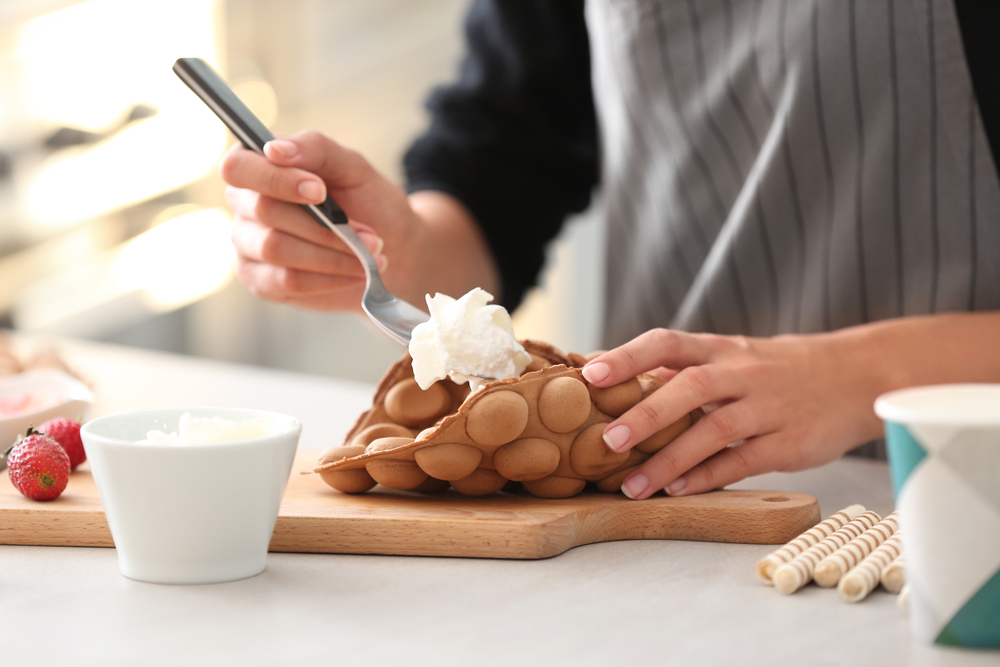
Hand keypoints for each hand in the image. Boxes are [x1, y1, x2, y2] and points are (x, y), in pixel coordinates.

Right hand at [220, 130, 424, 311]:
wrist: (389, 247)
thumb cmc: (363, 199)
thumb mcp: (350, 166)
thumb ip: (314, 149)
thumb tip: (274, 149)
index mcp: (257, 164)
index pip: (238, 167)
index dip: (277, 180)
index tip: (320, 191)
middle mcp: (244, 204)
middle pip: (265, 211)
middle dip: (324, 225)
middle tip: (368, 234)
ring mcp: (247, 244)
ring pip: (276, 248)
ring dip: (332, 254)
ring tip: (369, 254)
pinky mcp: (260, 280)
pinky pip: (287, 280)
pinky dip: (330, 278)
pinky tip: (356, 273)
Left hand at [580, 328, 888, 498]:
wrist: (858, 375)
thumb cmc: (779, 369)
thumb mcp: (734, 356)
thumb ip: (685, 368)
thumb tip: (617, 379)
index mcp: (722, 349)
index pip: (668, 343)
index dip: (628, 356)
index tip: (590, 375)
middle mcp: (742, 373)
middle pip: (690, 387)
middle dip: (646, 413)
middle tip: (606, 440)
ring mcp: (768, 408)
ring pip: (714, 430)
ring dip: (669, 460)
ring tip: (632, 485)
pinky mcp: (789, 443)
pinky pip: (744, 461)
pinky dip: (708, 477)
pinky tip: (678, 491)